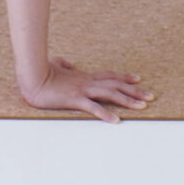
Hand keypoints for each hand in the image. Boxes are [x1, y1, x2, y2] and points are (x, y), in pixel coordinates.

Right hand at [22, 55, 152, 121]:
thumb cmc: (41, 71)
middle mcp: (87, 81)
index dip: (124, 78)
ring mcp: (82, 90)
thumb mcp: (55, 65)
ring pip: (110, 94)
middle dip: (135, 91)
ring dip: (128, 100)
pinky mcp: (75, 99)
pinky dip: (106, 114)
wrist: (32, 76)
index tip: (138, 79)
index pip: (109, 76)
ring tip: (142, 106)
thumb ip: (64, 64)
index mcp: (84, 76)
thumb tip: (68, 63)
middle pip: (116, 85)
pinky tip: (116, 120)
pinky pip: (93, 107)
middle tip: (151, 96)